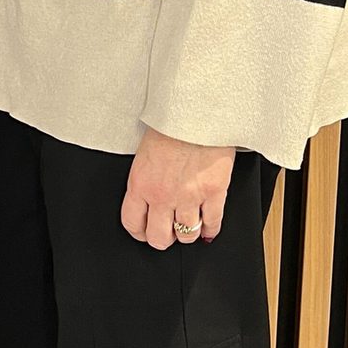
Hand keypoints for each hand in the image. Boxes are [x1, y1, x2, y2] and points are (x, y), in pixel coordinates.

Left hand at [120, 127, 234, 249]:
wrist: (198, 108)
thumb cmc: (172, 122)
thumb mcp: (145, 152)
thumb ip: (145, 178)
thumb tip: (148, 197)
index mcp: (140, 183)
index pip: (133, 223)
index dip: (140, 232)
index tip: (145, 231)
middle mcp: (162, 194)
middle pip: (159, 237)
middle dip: (163, 239)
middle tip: (168, 233)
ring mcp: (189, 196)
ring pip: (187, 235)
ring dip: (188, 234)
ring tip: (190, 226)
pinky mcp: (214, 192)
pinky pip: (212, 223)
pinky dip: (211, 229)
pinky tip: (209, 226)